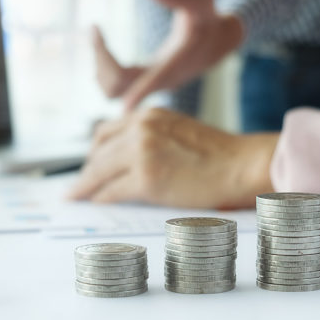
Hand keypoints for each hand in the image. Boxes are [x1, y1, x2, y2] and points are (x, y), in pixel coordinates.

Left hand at [68, 108, 277, 208]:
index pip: (107, 132)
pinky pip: (112, 192)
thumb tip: (129, 160)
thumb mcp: (179, 131)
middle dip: (87, 170)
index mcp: (148, 116)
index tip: (89, 163)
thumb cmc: (219, 154)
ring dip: (85, 186)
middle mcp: (141, 129)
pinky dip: (100, 198)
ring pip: (99, 171)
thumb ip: (153, 138)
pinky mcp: (146, 179)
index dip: (95, 151)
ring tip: (77, 196)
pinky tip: (96, 203)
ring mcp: (142, 153)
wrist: (242, 165)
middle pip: (98, 152)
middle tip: (79, 185)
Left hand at [92, 0, 243, 110]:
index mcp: (176, 64)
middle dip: (102, 60)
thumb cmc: (208, 18)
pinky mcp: (143, 83)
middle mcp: (161, 81)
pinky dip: (102, 68)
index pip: (155, 82)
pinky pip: (113, 86)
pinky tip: (100, 45)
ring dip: (99, 64)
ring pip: (112, 90)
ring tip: (95, 34)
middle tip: (94, 29)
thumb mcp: (199, 1)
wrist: (217, 42)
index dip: (141, 93)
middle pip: (120, 87)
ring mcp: (150, 85)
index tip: (125, 105)